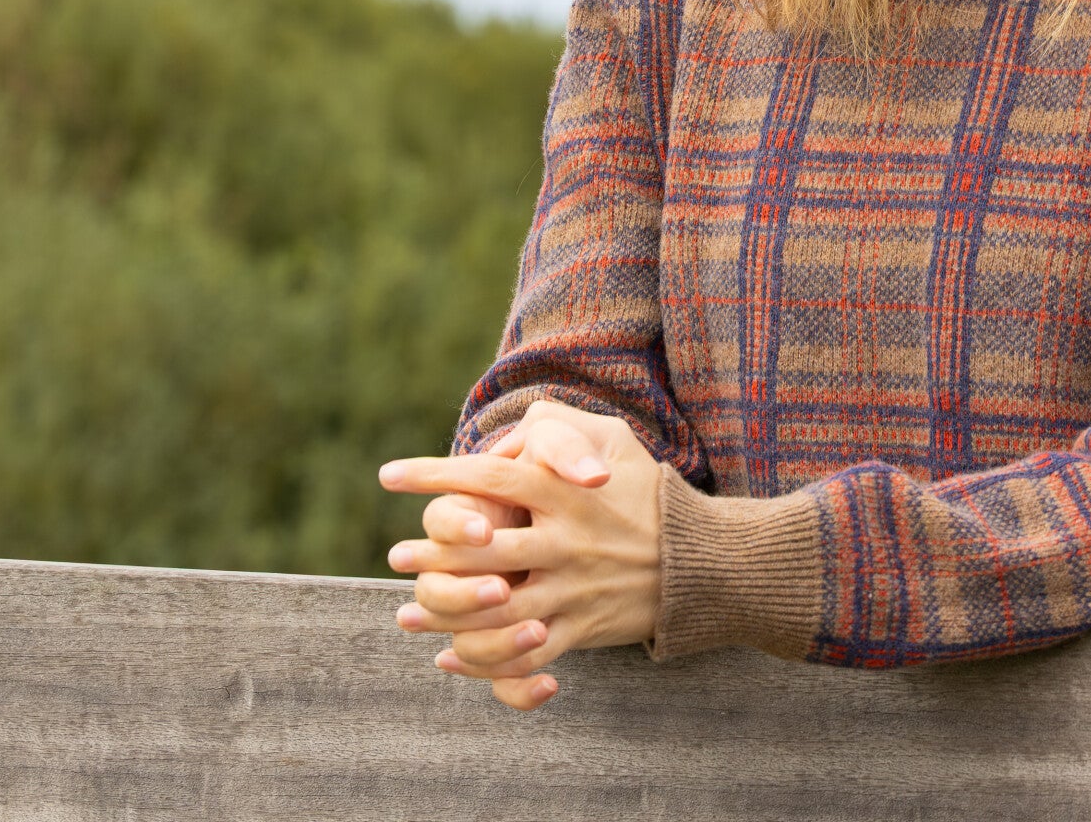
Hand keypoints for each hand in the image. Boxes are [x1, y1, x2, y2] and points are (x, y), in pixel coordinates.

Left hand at [380, 408, 661, 713]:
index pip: (487, 475)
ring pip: (494, 610)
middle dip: (432, 553)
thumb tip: (517, 428)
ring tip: (408, 612)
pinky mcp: (580, 630)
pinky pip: (522, 654)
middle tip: (397, 554)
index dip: (434, 474)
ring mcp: (571, 589)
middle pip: (482, 549)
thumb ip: (562, 429)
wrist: (701, 559)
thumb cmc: (647, 490)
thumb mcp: (613, 440)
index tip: (389, 475)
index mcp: (563, 489)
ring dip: (446, 613)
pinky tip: (450, 656)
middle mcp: (564, 539)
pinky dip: (482, 661)